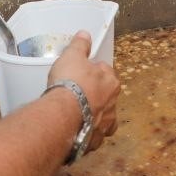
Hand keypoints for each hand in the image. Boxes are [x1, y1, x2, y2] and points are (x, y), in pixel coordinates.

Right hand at [48, 31, 119, 153]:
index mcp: (111, 82)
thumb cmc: (70, 82)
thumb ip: (80, 45)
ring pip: (104, 120)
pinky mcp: (95, 141)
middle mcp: (113, 105)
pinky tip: (77, 132)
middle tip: (79, 93)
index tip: (82, 73)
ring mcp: (105, 125)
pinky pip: (93, 138)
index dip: (93, 72)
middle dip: (96, 95)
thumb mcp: (72, 56)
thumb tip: (85, 34)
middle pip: (106, 97)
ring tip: (80, 115)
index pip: (106, 73)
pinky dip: (87, 135)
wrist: (63, 114)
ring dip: (95, 117)